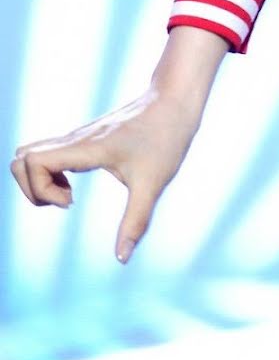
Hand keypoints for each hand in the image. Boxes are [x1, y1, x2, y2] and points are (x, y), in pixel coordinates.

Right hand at [9, 85, 202, 262]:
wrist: (175, 100)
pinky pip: (48, 154)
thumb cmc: (167, 138)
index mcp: (87, 148)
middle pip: (22, 158)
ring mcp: (78, 136)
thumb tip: (121, 258)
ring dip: (39, 182)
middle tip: (65, 201)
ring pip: (32, 154)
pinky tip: (74, 186)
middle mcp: (76, 139)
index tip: (71, 202)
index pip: (33, 160)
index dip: (40, 189)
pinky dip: (49, 175)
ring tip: (69, 196)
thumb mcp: (154, 183)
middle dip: (32, 189)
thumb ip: (136, 221)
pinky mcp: (84, 138)